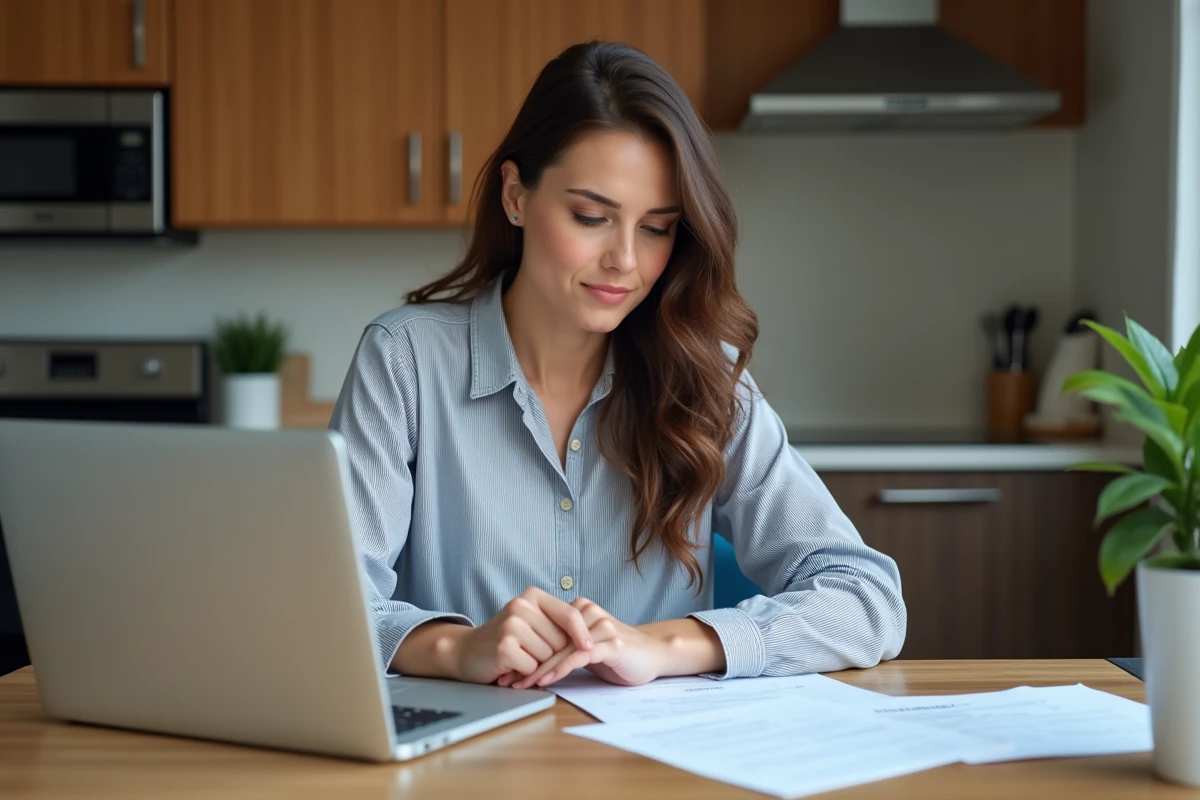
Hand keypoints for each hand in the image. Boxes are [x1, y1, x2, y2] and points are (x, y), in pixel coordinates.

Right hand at [449, 586, 592, 684]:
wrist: (466, 651)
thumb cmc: (506, 639)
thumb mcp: (531, 621)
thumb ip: (555, 623)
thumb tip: (588, 638)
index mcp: (532, 596)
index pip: (570, 614)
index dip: (582, 633)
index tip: (590, 647)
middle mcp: (521, 606)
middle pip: (561, 640)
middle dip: (553, 655)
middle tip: (531, 654)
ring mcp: (511, 626)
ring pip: (548, 656)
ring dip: (538, 665)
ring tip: (520, 659)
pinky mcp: (504, 647)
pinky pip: (533, 668)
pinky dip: (526, 674)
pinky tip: (511, 668)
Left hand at [510, 598, 666, 689]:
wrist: (655, 655)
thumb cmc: (620, 654)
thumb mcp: (588, 647)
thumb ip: (567, 645)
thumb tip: (534, 658)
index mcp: (581, 609)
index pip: (546, 632)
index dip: (525, 651)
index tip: (506, 670)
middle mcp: (589, 614)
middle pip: (550, 641)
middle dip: (527, 663)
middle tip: (507, 681)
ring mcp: (600, 628)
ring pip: (562, 649)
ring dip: (540, 669)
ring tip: (521, 684)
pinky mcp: (611, 644)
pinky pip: (579, 656)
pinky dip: (560, 669)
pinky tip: (546, 680)